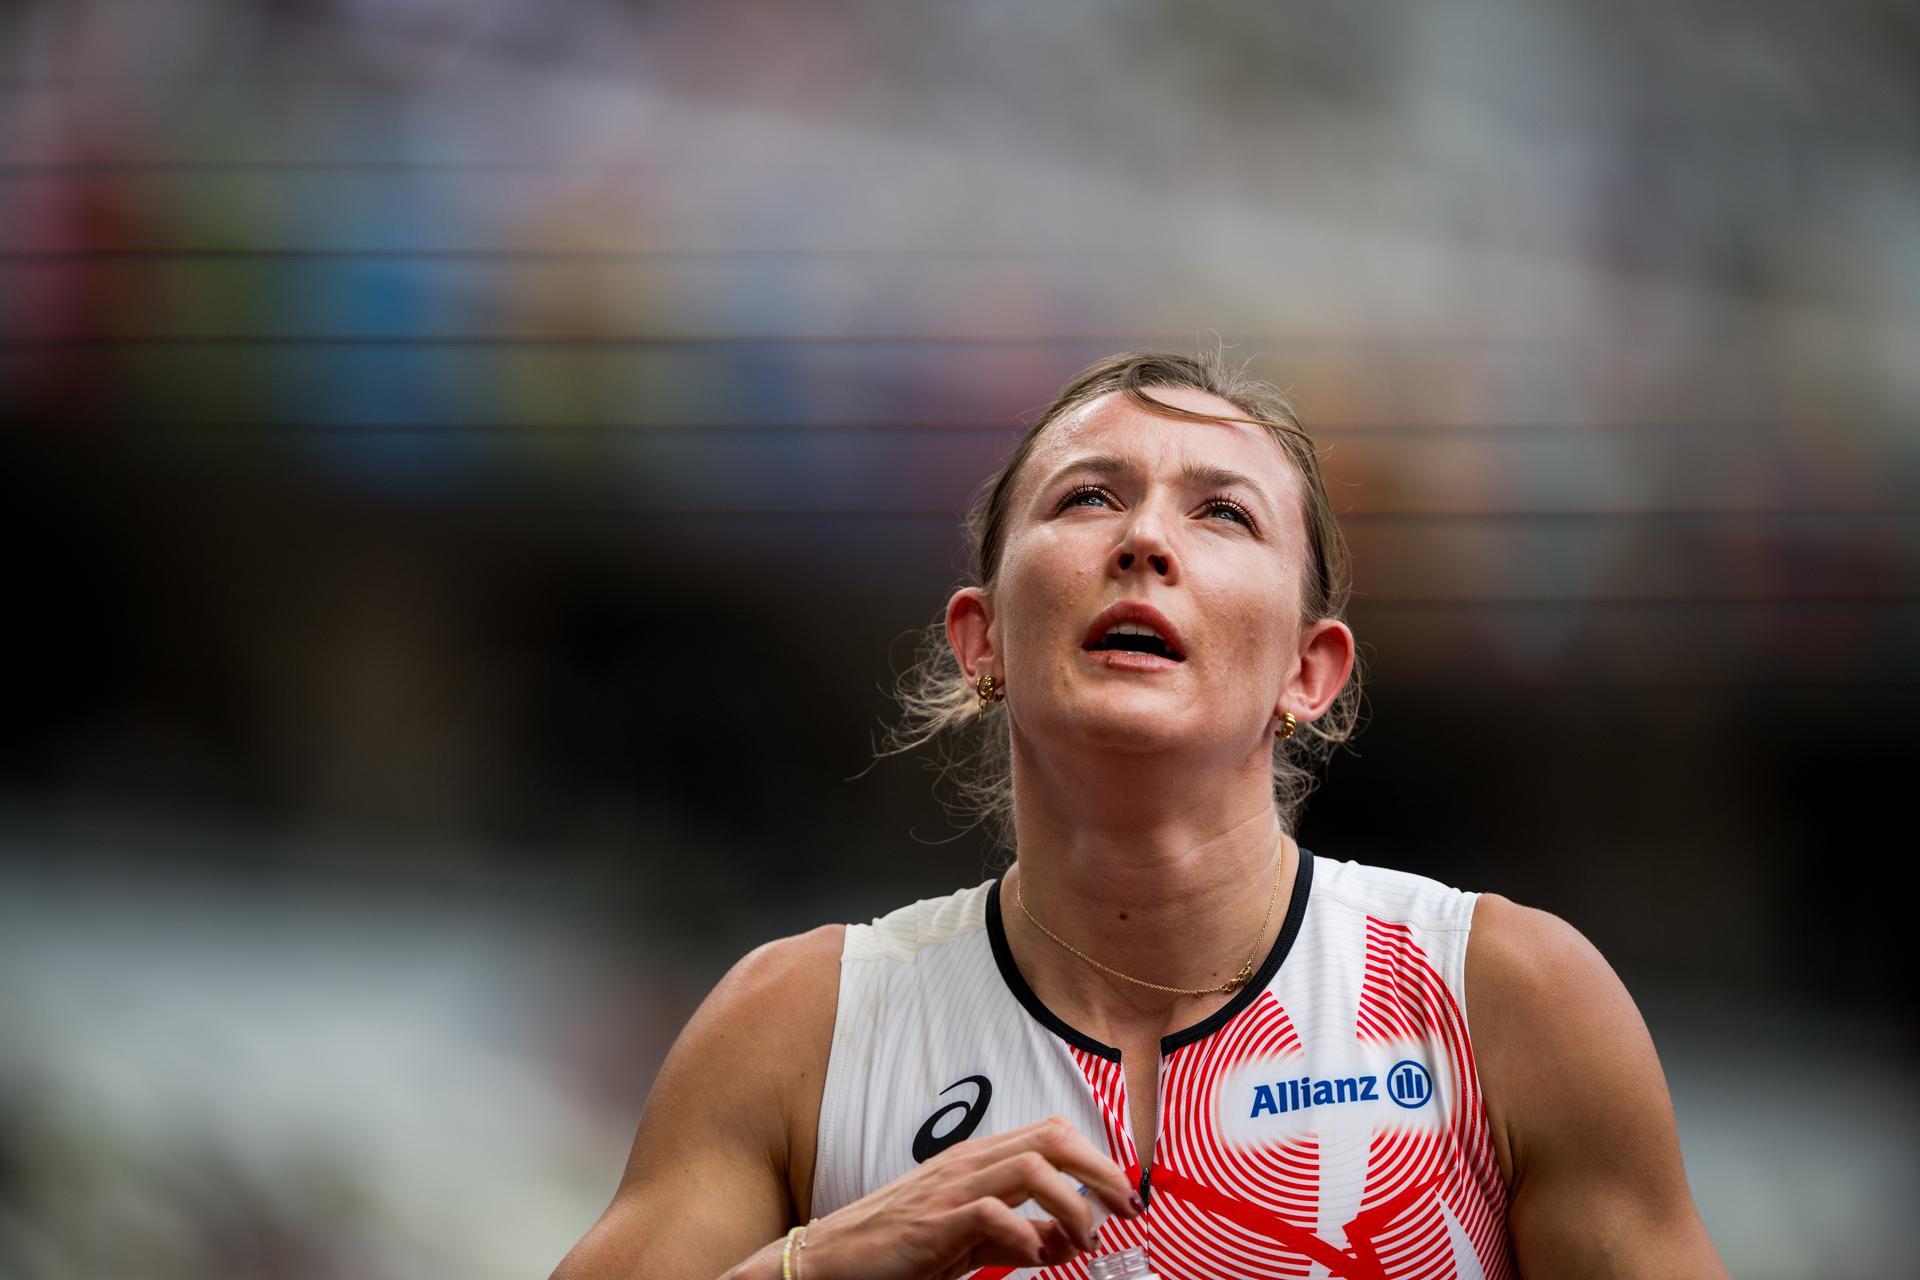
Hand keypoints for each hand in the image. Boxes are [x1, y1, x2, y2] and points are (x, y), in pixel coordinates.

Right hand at [796, 1115, 1141, 1278]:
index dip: (1096, 1158)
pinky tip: (1031, 1255)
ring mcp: (949, 1189)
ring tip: (1084, 1240)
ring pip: (1031, 1166)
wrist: (830, 1261)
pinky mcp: (933, 1223)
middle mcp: (967, 1163)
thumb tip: (1061, 1241)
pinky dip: (1024, 1234)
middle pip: (1051, 1137)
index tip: (1122, 1196)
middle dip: (1101, 1169)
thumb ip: (1014, 1235)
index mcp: (977, 1160)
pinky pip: (992, 1213)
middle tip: (1128, 1207)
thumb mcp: (967, 1237)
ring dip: (1071, 1203)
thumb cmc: (896, 1247)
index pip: (1050, 1134)